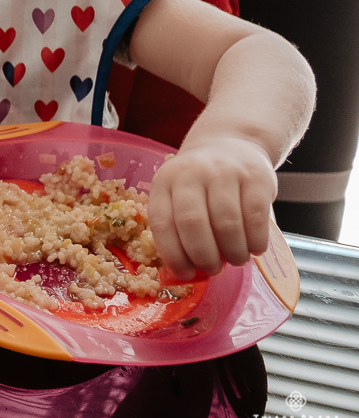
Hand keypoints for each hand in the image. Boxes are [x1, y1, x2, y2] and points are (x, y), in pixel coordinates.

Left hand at [147, 137, 275, 281]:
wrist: (231, 142)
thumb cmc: (202, 184)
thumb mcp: (180, 195)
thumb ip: (180, 228)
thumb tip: (183, 275)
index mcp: (165, 182)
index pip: (162, 223)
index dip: (174, 255)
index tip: (186, 274)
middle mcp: (191, 173)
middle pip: (193, 224)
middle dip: (204, 256)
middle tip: (214, 269)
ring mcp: (224, 172)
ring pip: (226, 223)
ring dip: (232, 252)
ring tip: (236, 259)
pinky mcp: (256, 176)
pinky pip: (255, 216)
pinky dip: (255, 240)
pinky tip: (255, 248)